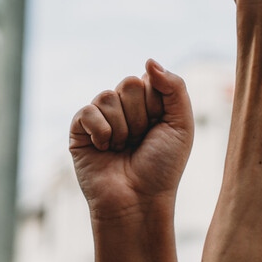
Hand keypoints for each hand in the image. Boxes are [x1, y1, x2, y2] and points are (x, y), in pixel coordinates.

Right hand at [69, 60, 192, 219]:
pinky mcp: (79, 130)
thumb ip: (174, 87)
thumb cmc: (163, 167)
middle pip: (129, 83)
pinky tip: (105, 149)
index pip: (149, 79)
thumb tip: (149, 60)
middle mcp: (125, 107)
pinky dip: (102, 132)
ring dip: (122, 128)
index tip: (160, 129)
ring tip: (124, 149)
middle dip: (140, 116)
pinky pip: (88, 112)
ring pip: (108, 97)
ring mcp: (101, 117)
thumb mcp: (181, 124)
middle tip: (140, 141)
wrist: (138, 200)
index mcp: (150, 103)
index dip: (157, 105)